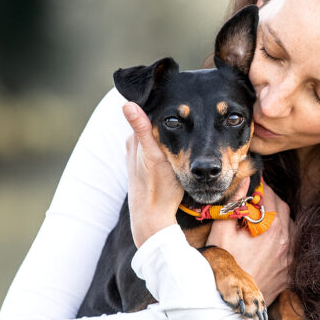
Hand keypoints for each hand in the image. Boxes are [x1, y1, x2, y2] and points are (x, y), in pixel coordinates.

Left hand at [123, 103, 182, 246]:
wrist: (153, 218)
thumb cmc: (158, 188)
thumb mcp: (154, 155)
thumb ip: (141, 128)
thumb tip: (126, 103)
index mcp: (135, 140)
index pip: (149, 113)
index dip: (168, 107)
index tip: (186, 101)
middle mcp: (134, 147)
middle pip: (154, 124)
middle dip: (171, 119)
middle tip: (193, 112)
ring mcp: (140, 159)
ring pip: (157, 137)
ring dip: (172, 132)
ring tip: (192, 124)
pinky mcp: (148, 169)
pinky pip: (159, 150)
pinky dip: (169, 145)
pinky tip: (180, 147)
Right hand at [206, 181, 291, 305]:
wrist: (229, 301)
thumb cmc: (223, 264)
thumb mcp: (221, 231)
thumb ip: (234, 203)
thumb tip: (245, 182)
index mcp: (271, 226)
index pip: (271, 196)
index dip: (261, 188)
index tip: (254, 187)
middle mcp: (286, 240)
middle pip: (284, 209)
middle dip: (271, 201)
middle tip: (257, 201)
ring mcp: (291, 257)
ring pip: (292, 227)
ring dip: (280, 219)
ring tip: (263, 220)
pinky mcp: (290, 272)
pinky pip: (294, 249)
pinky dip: (285, 240)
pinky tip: (271, 241)